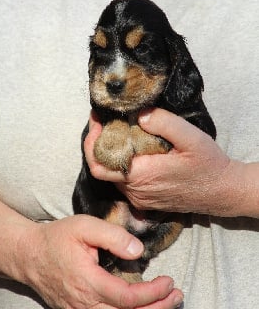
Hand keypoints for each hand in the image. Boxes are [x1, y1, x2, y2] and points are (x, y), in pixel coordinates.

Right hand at [15, 214, 182, 308]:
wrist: (29, 254)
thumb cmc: (57, 238)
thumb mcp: (84, 226)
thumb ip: (113, 236)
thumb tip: (138, 251)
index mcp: (88, 282)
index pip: (127, 299)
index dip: (152, 294)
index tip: (168, 281)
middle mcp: (84, 304)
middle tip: (176, 296)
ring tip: (166, 303)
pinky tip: (141, 307)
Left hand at [85, 109, 249, 216]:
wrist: (222, 192)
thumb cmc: (208, 164)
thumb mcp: (191, 137)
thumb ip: (164, 123)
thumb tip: (139, 114)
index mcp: (141, 175)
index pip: (98, 164)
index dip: (91, 141)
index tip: (97, 119)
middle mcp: (135, 191)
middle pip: (102, 168)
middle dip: (99, 143)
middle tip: (106, 121)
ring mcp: (140, 198)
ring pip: (112, 175)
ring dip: (111, 154)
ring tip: (119, 131)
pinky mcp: (146, 200)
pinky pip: (124, 182)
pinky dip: (121, 164)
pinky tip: (133, 149)